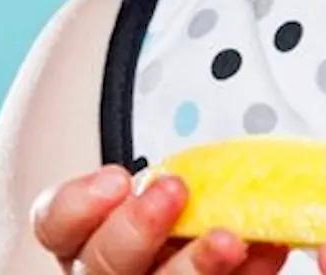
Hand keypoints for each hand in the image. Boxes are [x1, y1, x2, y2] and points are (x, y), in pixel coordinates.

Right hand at [31, 165, 289, 274]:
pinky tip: (270, 248)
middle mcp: (111, 272)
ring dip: (192, 267)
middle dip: (133, 231)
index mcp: (89, 234)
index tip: (118, 176)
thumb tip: (208, 70)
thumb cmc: (203, 186)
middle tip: (174, 191)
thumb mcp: (175, 158)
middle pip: (99, 268)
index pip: (55, 225)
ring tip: (231, 238)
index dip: (76, 206)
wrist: (241, 226)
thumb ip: (168, 143)